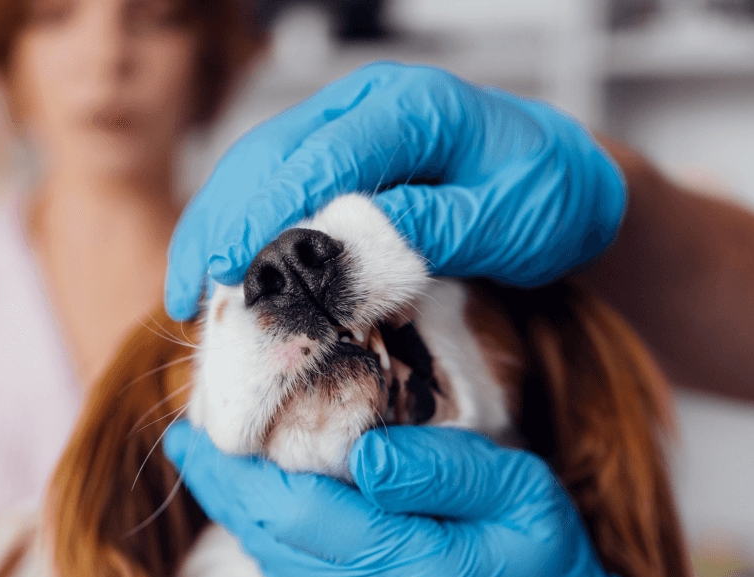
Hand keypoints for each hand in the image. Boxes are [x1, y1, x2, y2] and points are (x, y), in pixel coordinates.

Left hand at [165, 423, 651, 576]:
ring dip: (278, 530)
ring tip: (298, 489)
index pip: (294, 515)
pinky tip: (336, 550)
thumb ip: (445, 467)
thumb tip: (362, 456)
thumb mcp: (524, 494)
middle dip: (240, 493)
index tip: (184, 433)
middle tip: (215, 442)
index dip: (231, 474)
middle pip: (274, 546)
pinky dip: (302, 571)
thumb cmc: (544, 568)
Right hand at [166, 62, 625, 319]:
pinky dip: (242, 232)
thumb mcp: (510, 219)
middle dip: (221, 221)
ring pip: (259, 169)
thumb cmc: (547, 200)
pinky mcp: (338, 161)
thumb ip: (437, 227)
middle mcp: (368, 107)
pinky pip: (275, 189)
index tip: (230, 264)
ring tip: (187, 294)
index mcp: (414, 108)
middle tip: (189, 290)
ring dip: (217, 228)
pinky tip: (220, 275)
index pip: (323, 156)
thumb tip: (354, 242)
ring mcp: (348, 129)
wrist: (566, 185)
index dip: (269, 210)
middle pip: (271, 155)